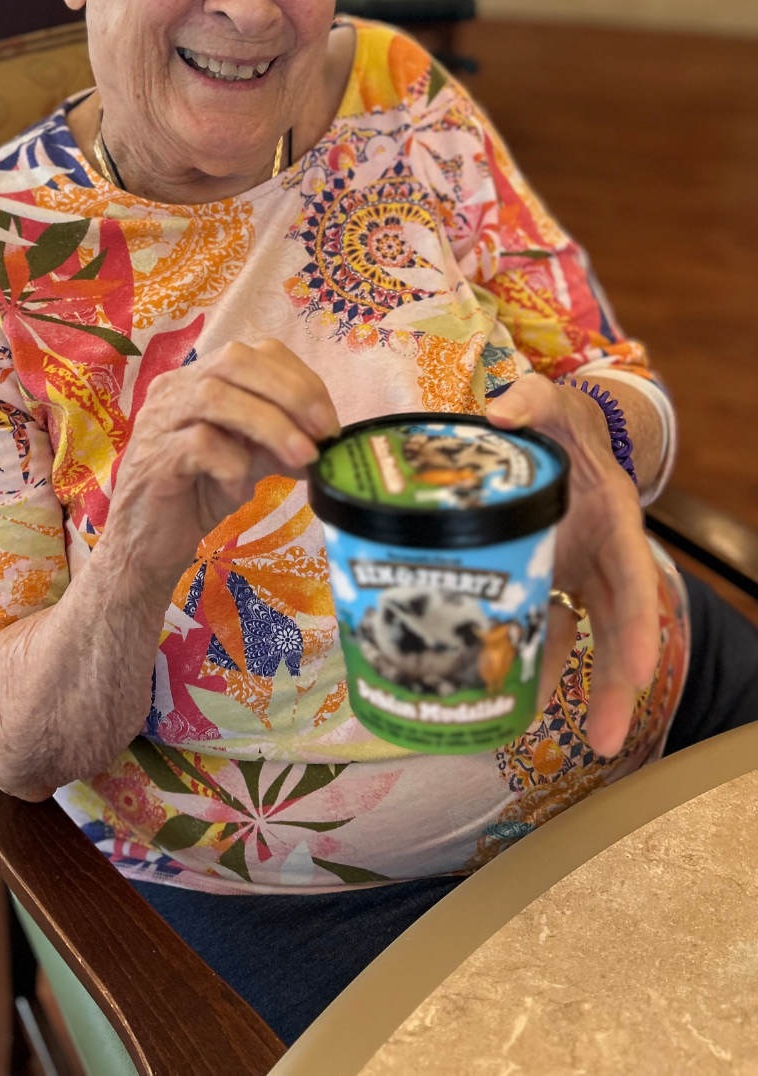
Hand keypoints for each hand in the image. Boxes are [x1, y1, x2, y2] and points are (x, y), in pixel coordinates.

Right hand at [109, 339, 338, 598]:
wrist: (147, 546)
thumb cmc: (196, 496)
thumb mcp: (248, 461)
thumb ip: (278, 442)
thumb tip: (325, 438)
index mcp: (198, 378)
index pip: (254, 352)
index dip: (299, 379)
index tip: (328, 422)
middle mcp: (174, 388)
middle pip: (234, 359)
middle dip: (290, 393)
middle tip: (322, 434)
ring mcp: (159, 420)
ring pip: (216, 396)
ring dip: (271, 426)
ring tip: (300, 460)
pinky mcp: (154, 458)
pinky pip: (200, 443)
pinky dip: (233, 464)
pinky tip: (240, 491)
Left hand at [485, 373, 659, 757]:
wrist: (555, 430)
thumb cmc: (558, 418)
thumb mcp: (550, 402)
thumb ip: (529, 400)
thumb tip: (499, 410)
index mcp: (613, 519)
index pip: (633, 578)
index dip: (638, 625)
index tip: (641, 669)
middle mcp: (600, 556)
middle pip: (618, 629)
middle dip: (616, 685)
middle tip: (605, 742)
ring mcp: (574, 573)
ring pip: (581, 638)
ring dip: (566, 687)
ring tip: (535, 732)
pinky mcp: (545, 580)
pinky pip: (541, 626)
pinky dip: (526, 659)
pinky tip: (503, 695)